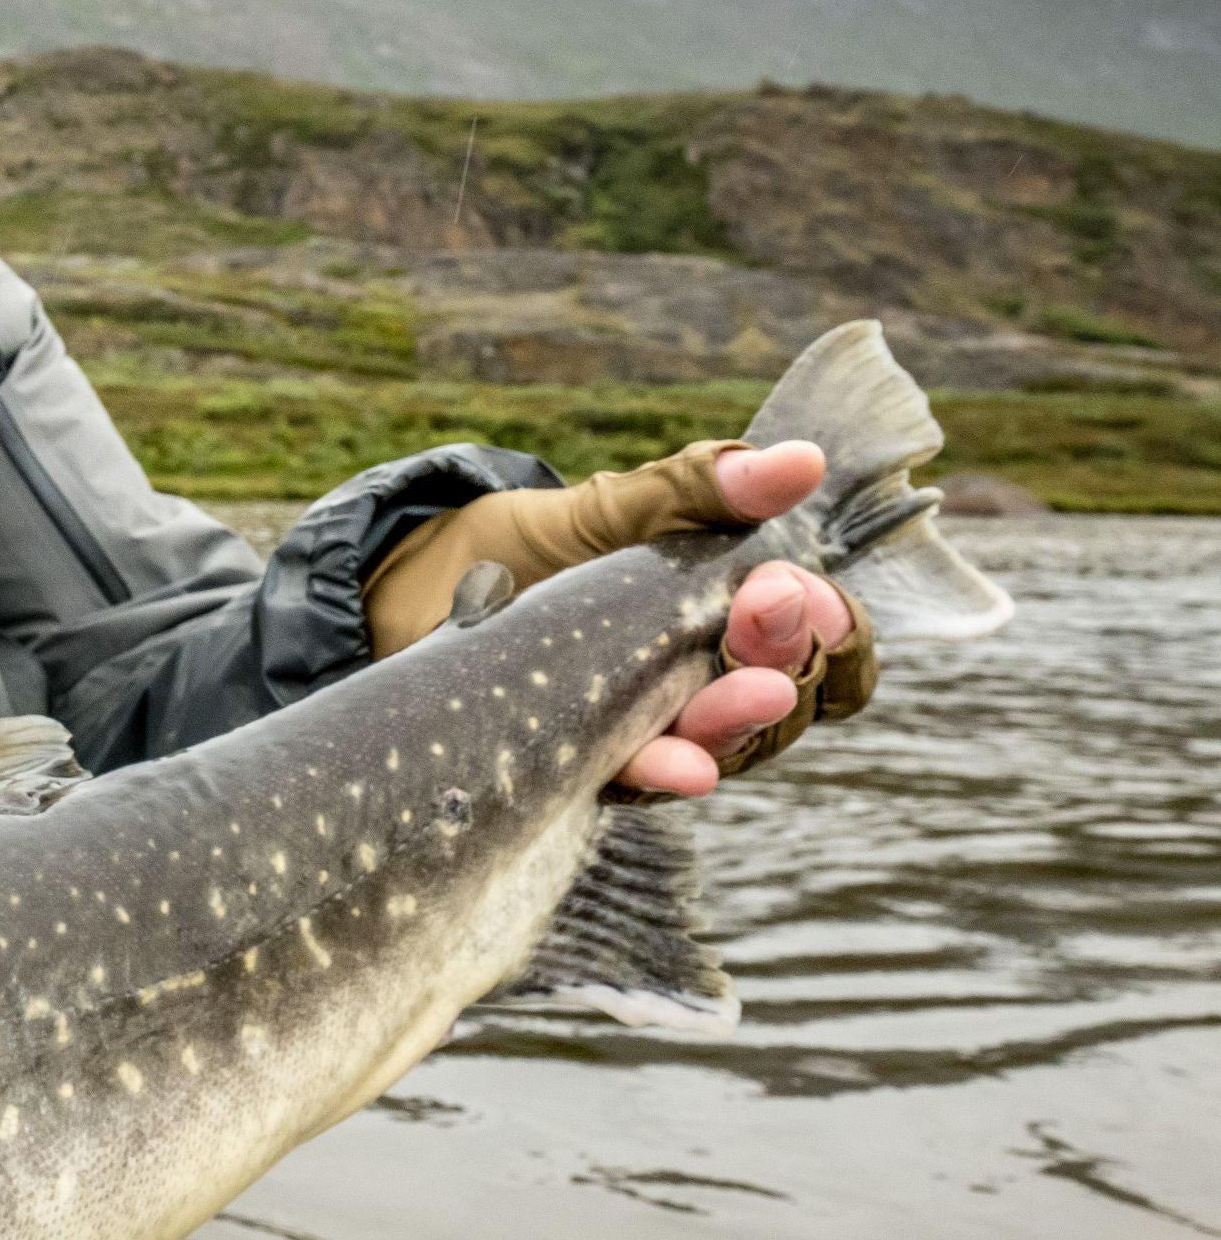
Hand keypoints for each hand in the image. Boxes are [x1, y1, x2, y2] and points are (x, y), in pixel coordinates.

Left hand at [364, 437, 868, 798]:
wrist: (408, 592)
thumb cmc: (524, 551)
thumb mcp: (608, 508)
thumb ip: (696, 488)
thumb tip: (800, 460)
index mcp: (729, 618)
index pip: (820, 641)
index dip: (830, 626)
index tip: (802, 588)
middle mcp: (704, 685)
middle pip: (785, 696)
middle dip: (785, 654)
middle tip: (770, 607)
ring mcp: (648, 730)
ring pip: (724, 744)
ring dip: (738, 719)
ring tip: (751, 690)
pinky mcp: (584, 766)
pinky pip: (639, 779)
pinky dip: (666, 769)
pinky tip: (681, 764)